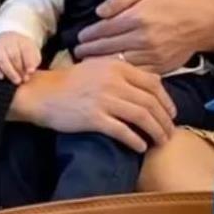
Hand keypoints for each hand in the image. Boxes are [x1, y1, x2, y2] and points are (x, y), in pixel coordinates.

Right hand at [0, 32, 41, 84]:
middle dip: (19, 69)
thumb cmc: (22, 51)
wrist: (8, 40)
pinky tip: (1, 77)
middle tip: (24, 79)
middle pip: (13, 55)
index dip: (29, 62)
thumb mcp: (32, 53)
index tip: (31, 72)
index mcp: (22, 41)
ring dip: (10, 72)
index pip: (26, 50)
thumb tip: (30, 72)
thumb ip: (33, 61)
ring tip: (16, 81)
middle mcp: (9, 42)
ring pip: (2, 59)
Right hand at [7, 56, 177, 151]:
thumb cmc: (71, 81)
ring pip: (141, 116)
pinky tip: (141, 146)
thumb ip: (124, 72)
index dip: (167, 100)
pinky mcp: (94, 118)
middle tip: (170, 131)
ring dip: (155, 130)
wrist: (42, 94)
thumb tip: (152, 81)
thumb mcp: (99, 67)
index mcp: (118, 67)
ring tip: (161, 141)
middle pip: (150, 101)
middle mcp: (114, 81)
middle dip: (165, 119)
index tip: (171, 113)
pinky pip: (122, 131)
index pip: (153, 82)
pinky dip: (135, 139)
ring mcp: (104, 100)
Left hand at [74, 0, 213, 71]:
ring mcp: (151, 54)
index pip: (104, 29)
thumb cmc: (175, 1)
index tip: (80, 37)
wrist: (203, 20)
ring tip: (88, 63)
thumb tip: (99, 12)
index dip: (89, 34)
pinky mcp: (159, 66)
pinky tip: (111, 72)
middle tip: (77, 53)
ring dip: (100, 64)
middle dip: (89, 50)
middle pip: (107, 47)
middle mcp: (143, 37)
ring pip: (117, 63)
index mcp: (138, 17)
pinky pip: (134, 73)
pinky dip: (120, 73)